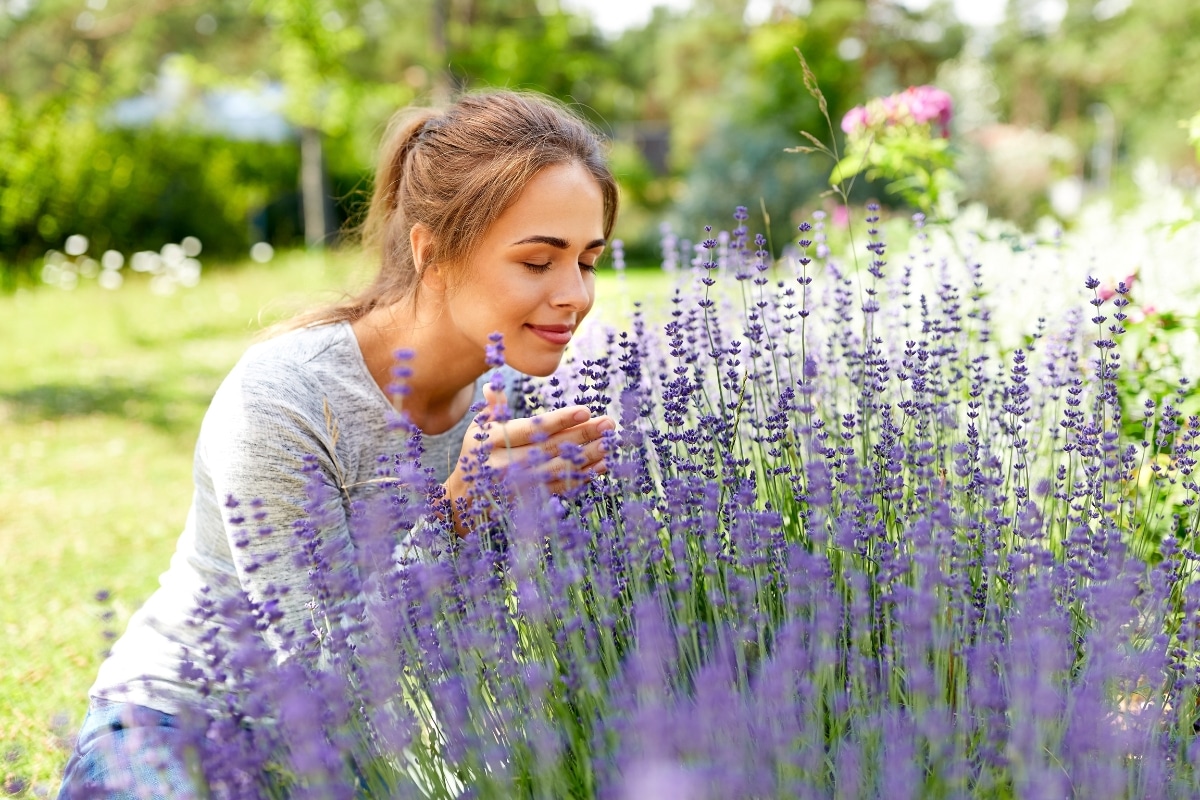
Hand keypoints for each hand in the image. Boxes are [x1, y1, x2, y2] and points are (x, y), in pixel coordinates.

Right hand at [443, 385, 614, 534]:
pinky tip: (601, 466)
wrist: (466, 496)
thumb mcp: (479, 428)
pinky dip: (583, 477)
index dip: (559, 420)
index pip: (531, 429)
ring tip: (610, 444)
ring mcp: (519, 485)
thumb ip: (493, 407)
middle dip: (583, 436)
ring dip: (588, 457)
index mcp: (493, 441)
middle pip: (550, 448)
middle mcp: (505, 464)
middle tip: (609, 424)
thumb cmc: (479, 452)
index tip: (585, 411)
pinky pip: (560, 488)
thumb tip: (494, 385)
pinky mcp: (529, 500)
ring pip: (559, 469)